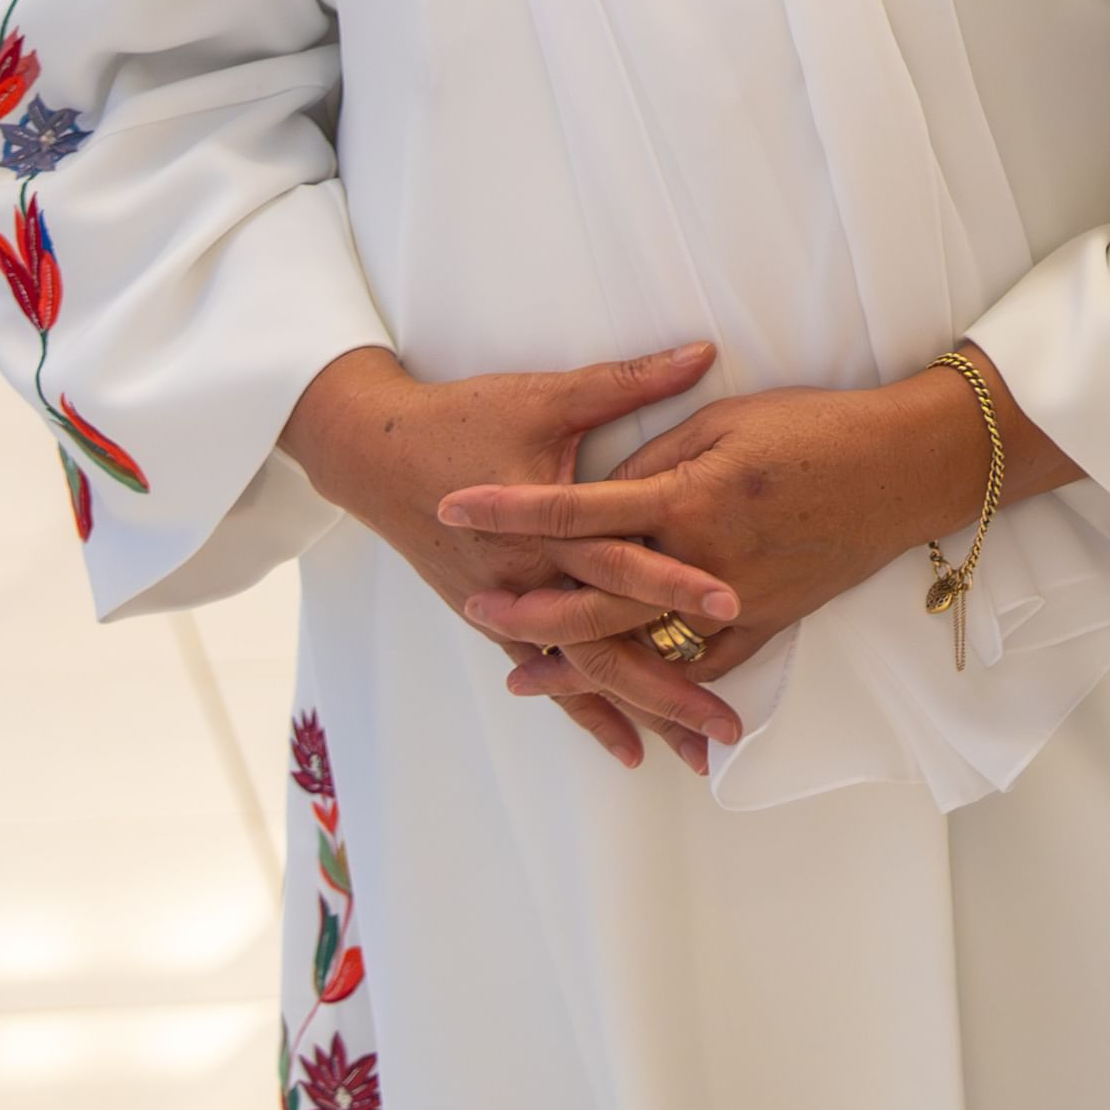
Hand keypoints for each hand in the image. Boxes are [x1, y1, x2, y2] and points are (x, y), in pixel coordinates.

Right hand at [280, 342, 749, 768]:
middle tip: (728, 729)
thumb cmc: (462, 418)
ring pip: (584, 674)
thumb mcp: (547, 397)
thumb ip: (629, 382)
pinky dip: (589, 712)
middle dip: (671, 687)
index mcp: (543, 525)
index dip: (676, 580)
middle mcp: (528, 579)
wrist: (374, 454)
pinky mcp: (497, 620)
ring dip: (640, 714)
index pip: (620, 559)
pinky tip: (629, 749)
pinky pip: (550, 675)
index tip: (736, 603)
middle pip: (608, 644)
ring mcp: (510, 608)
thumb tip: (704, 352)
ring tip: (698, 757)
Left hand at [448, 365, 1081, 776]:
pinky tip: (625, 707)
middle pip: (597, 594)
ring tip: (524, 678)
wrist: (904, 466)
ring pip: (642, 646)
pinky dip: (662, 690)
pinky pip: (704, 666)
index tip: (457, 503)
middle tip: (474, 606)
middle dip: (529, 606)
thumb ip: (658, 454)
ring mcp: (737, 599)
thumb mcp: (729, 421)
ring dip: (580, 666)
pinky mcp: (768, 621)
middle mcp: (704, 557)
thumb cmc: (817, 426)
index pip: (579, 505)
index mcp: (689, 493)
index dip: (513, 505)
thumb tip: (604, 490)